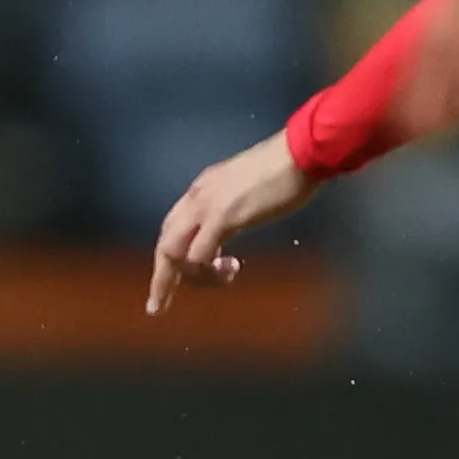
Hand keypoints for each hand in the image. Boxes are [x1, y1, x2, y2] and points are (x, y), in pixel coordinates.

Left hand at [146, 135, 315, 312]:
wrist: (299, 152)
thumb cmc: (283, 170)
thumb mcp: (245, 189)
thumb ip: (232, 205)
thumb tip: (232, 222)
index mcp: (200, 190)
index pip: (171, 228)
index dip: (167, 258)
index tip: (165, 284)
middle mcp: (196, 198)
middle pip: (164, 243)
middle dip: (161, 278)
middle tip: (158, 306)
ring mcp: (206, 206)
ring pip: (174, 252)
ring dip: (191, 276)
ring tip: (221, 279)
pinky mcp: (222, 216)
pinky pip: (199, 254)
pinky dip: (208, 270)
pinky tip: (231, 268)